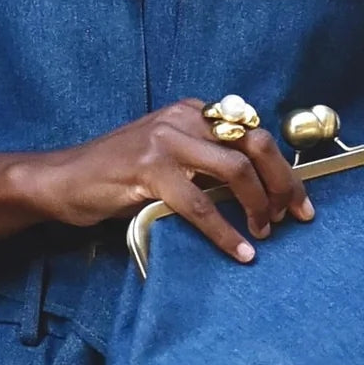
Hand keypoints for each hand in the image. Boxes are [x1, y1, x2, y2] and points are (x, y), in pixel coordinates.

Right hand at [9, 97, 314, 261]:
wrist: (62, 179)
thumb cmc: (118, 176)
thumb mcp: (168, 157)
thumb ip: (206, 162)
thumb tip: (257, 192)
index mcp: (193, 112)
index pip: (254, 134)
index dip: (284, 170)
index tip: (300, 202)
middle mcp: (184, 119)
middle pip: (255, 146)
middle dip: (283, 185)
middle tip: (295, 218)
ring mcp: (166, 143)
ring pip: (235, 172)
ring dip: (258, 207)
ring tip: (264, 235)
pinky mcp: (149, 171)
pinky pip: (201, 205)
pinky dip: (225, 233)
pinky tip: (239, 252)